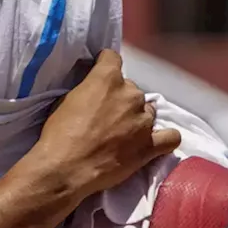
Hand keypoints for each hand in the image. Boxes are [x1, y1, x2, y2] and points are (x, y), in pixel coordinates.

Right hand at [29, 49, 180, 199]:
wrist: (64, 169)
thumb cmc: (58, 135)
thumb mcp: (65, 102)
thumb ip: (86, 91)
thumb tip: (95, 94)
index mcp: (108, 79)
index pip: (112, 58)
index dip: (104, 66)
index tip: (100, 76)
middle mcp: (131, 94)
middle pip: (131, 89)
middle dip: (120, 99)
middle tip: (105, 117)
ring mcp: (144, 120)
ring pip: (148, 111)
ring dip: (136, 118)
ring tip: (122, 134)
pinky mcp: (150, 145)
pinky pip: (170, 137)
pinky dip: (163, 138)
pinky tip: (151, 141)